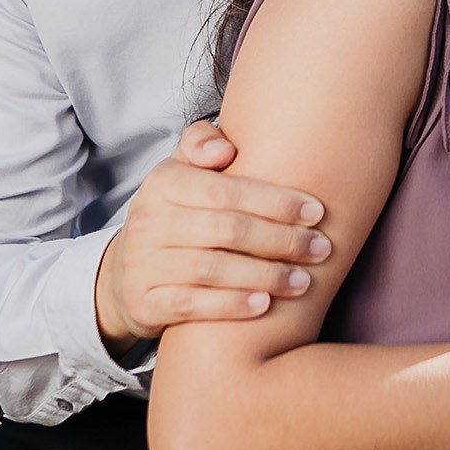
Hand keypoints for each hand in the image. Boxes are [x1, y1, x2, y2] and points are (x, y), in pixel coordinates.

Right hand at [94, 118, 331, 351]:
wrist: (127, 273)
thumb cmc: (175, 214)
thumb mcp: (182, 171)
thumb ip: (202, 144)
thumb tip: (225, 148)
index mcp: (162, 182)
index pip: (227, 190)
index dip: (276, 202)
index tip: (317, 212)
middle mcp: (148, 221)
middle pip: (226, 230)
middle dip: (282, 240)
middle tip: (322, 248)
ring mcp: (142, 263)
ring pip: (212, 269)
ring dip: (266, 275)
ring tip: (304, 280)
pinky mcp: (142, 302)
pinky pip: (191, 304)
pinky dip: (231, 304)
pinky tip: (264, 305)